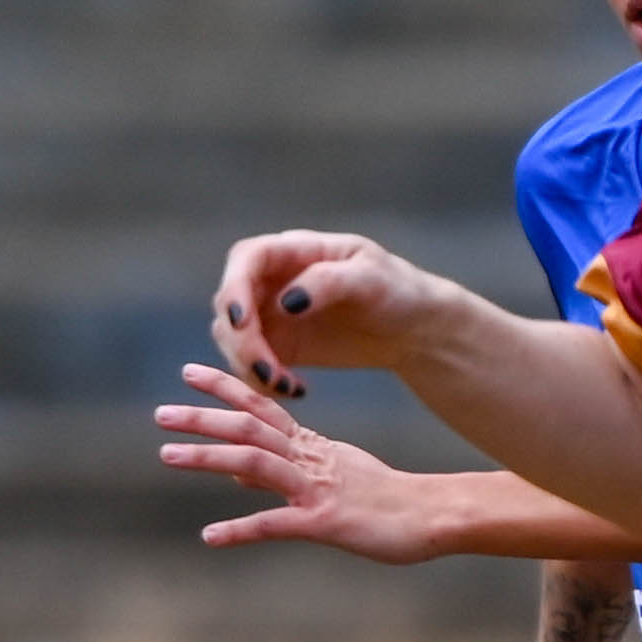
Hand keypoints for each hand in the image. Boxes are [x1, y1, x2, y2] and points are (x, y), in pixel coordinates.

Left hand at [152, 362, 447, 558]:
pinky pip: (276, 523)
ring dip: (208, 457)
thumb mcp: (331, 478)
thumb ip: (282, 475)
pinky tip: (210, 536)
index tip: (187, 372)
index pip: (260, 407)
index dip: (223, 387)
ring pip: (255, 463)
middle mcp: (309, 458)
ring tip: (166, 455)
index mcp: (311, 446)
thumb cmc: (385, 501)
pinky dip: (240, 529)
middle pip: (249, 427)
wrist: (433, 516)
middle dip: (203, 418)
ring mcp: (316, 488)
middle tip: (160, 413)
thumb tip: (235, 476)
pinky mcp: (325, 522)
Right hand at [205, 231, 450, 398]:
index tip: (242, 322)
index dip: (235, 289)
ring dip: (248, 366)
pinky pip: (250, 365)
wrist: (412, 328)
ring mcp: (270, 313)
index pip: (247, 259)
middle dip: (241, 340)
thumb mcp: (371, 278)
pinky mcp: (277, 346)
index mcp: (294, 250)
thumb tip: (286, 301)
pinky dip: (261, 382)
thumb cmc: (396, 290)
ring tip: (288, 387)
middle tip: (270, 373)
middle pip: (230, 304)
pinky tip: (297, 390)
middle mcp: (273, 279)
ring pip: (232, 338)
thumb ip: (328, 282)